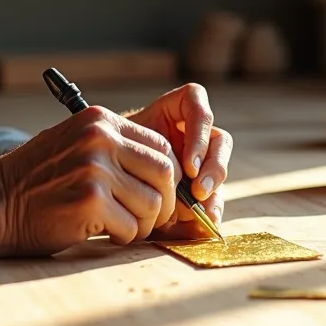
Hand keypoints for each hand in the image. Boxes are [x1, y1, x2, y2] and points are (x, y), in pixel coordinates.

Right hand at [0, 105, 181, 256]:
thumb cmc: (36, 181)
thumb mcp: (75, 145)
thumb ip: (115, 148)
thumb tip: (167, 171)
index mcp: (99, 120)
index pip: (160, 144)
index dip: (167, 175)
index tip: (160, 194)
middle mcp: (100, 138)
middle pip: (165, 171)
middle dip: (165, 202)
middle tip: (151, 218)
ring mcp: (95, 168)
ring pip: (153, 203)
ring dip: (143, 223)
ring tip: (123, 227)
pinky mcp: (90, 201)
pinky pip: (132, 227)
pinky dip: (124, 237)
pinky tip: (106, 234)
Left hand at [125, 83, 231, 238]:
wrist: (106, 179)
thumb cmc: (112, 155)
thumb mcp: (123, 149)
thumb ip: (144, 157)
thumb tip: (169, 173)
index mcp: (173, 112)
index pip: (195, 103)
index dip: (198, 131)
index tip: (187, 164)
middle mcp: (191, 134)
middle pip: (218, 141)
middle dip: (214, 168)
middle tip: (199, 192)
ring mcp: (198, 161)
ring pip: (219, 171)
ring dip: (216, 192)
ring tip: (205, 213)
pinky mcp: (199, 187)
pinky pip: (214, 197)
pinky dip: (211, 210)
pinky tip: (206, 222)